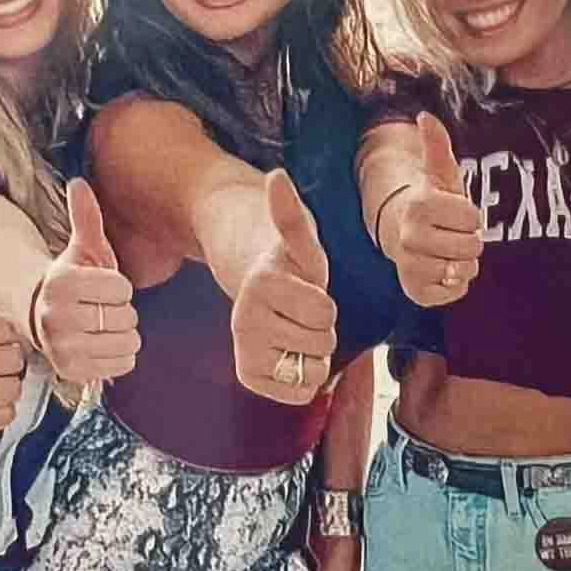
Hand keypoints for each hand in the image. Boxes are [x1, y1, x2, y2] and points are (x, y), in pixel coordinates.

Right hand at [33, 178, 139, 384]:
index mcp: (61, 283)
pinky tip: (103, 344)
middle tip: (101, 308)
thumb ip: (86, 217)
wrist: (47, 320)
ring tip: (103, 326)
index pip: (121, 287)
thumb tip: (78, 182)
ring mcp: (63, 349)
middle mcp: (56, 317)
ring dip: (125, 334)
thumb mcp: (83, 249)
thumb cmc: (75, 282)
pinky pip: (123, 365)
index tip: (102, 286)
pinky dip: (122, 356)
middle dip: (122, 312)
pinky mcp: (73, 372)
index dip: (121, 286)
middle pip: (125, 317)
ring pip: (127, 342)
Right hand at [233, 169, 337, 405]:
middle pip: (321, 341)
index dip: (326, 305)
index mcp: (261, 285)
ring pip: (313, 370)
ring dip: (314, 353)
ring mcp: (244, 350)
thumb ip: (290, 214)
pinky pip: (299, 393)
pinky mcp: (247, 375)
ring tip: (295, 330)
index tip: (306, 292)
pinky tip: (290, 354)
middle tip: (300, 313)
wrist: (257, 288)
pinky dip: (305, 379)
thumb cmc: (290, 265)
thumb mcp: (300, 241)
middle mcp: (245, 320)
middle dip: (320, 329)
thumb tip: (276, 176)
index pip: (324, 313)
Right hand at [384, 112, 482, 307]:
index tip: (453, 212)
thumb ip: (437, 145)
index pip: (473, 217)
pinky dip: (456, 282)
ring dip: (464, 261)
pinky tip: (441, 269)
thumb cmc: (433, 203)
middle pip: (472, 246)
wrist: (406, 234)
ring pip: (465, 270)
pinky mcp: (416, 292)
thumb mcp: (440, 173)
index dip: (470, 215)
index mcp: (419, 206)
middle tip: (450, 233)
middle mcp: (409, 238)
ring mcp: (410, 267)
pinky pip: (456, 291)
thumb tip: (425, 116)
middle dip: (469, 239)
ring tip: (446, 250)